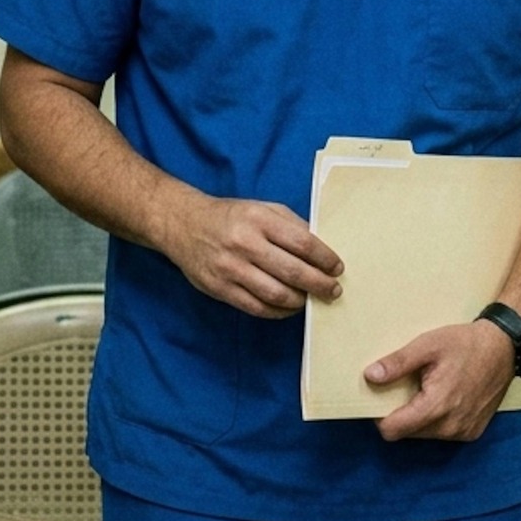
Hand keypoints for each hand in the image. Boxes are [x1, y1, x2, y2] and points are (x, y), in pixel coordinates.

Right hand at [172, 194, 342, 320]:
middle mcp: (245, 244)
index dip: (324, 258)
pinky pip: (257, 307)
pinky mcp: (220, 289)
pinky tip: (289, 307)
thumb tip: (321, 249)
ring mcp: (231, 269)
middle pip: (293, 271)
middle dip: (319, 284)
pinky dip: (278, 312)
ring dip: (301, 301)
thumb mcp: (262, 209)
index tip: (337, 267)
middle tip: (333, 290)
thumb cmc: (230, 216)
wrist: (183, 225)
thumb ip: (291, 225)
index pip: (302, 242)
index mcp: (259, 220)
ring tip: (312, 299)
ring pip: (276, 294)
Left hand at [367, 320, 516, 442]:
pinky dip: (437, 420)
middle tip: (406, 387)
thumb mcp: (427, 345)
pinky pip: (443, 433)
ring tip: (427, 389)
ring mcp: (463, 432)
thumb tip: (370, 376)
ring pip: (424, 434)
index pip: (393, 430)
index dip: (379, 417)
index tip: (380, 399)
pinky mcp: (472, 432)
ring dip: (418, 417)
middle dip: (400, 414)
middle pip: (407, 433)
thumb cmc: (465, 344)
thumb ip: (398, 363)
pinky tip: (444, 397)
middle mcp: (450, 427)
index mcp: (436, 406)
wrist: (504, 348)